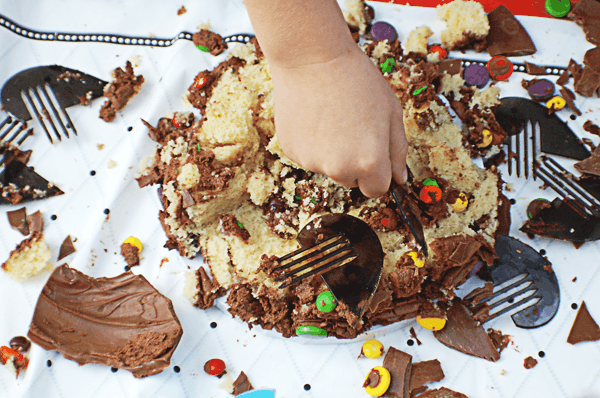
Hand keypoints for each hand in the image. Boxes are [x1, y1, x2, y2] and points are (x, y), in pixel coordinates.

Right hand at [269, 45, 407, 197]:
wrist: (311, 59)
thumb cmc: (356, 79)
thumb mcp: (391, 112)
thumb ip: (398, 150)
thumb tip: (399, 179)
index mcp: (369, 162)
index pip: (376, 190)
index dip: (378, 175)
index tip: (375, 160)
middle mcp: (339, 169)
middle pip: (351, 181)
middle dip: (355, 164)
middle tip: (353, 128)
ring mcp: (312, 163)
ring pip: (328, 169)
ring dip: (333, 154)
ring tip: (332, 119)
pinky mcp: (291, 152)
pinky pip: (308, 156)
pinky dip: (313, 144)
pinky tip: (315, 118)